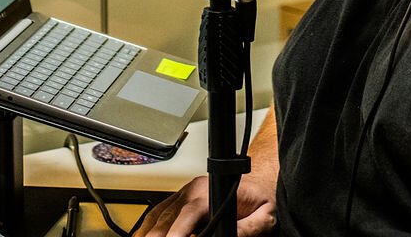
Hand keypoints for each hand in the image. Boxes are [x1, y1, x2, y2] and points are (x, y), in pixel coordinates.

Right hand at [136, 174, 277, 236]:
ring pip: (159, 214)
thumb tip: (229, 236)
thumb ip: (248, 229)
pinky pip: (160, 211)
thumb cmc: (260, 197)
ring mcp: (185, 192)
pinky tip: (146, 234)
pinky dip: (150, 225)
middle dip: (158, 236)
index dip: (176, 232)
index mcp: (213, 191)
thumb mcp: (264, 216)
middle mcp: (195, 189)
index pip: (188, 214)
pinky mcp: (181, 198)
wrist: (259, 179)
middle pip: (168, 217)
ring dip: (150, 232)